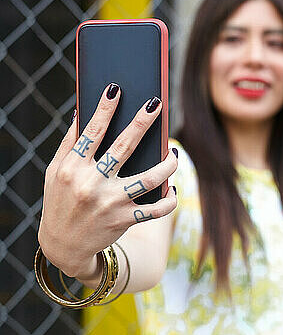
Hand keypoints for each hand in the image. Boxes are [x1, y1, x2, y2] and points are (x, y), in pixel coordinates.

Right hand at [38, 83, 177, 277]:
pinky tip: (173, 187)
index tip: (116, 89)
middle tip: (156, 104)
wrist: (63, 245)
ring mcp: (110, 203)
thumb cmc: (60, 201)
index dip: (105, 109)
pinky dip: (169, 199)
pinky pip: (155, 210)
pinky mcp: (124, 220)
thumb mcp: (55, 172)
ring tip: (174, 152)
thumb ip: (69, 144)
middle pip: (123, 148)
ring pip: (149, 179)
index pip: (91, 133)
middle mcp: (91, 184)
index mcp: (72, 168)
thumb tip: (83, 113)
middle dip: (142, 123)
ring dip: (167, 163)